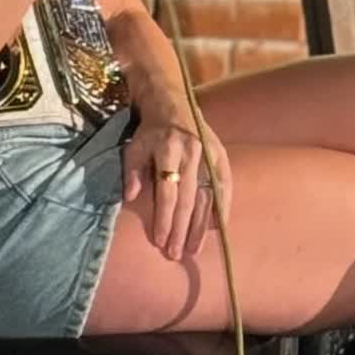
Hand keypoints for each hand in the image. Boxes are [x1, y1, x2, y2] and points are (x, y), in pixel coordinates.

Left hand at [122, 98, 233, 258]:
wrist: (172, 101)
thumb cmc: (150, 130)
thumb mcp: (134, 147)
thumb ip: (132, 172)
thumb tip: (130, 198)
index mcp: (169, 150)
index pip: (168, 192)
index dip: (165, 219)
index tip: (160, 242)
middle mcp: (193, 153)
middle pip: (189, 199)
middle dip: (182, 229)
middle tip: (176, 254)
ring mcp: (210, 154)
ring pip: (207, 196)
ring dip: (201, 225)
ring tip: (194, 248)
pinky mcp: (220, 154)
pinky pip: (224, 185)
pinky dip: (222, 206)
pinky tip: (218, 226)